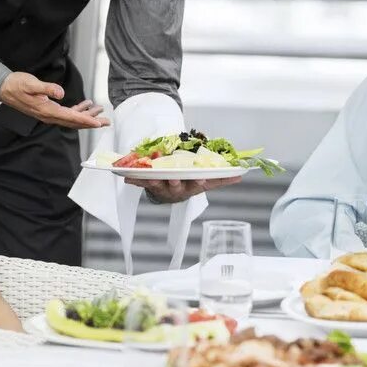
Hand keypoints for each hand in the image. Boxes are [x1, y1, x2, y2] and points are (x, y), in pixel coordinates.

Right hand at [0, 71, 108, 128]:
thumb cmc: (17, 84)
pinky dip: (77, 110)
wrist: (3, 88)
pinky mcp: (47, 109)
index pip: (70, 118)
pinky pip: (66, 113)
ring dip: (86, 116)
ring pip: (71, 118)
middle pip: (74, 122)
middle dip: (91, 122)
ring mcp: (48, 114)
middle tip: (107, 122)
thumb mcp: (31, 83)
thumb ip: (47, 88)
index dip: (85, 120)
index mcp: (46, 110)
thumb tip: (61, 93)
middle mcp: (49, 115)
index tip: (98, 123)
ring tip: (100, 112)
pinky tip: (85, 105)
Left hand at [123, 176, 242, 203]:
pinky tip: (125, 177)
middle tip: (173, 176)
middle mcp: (176, 189)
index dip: (198, 183)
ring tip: (147, 173)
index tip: (200, 180)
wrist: (170, 193)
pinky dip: (134, 180)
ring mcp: (162, 188)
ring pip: (157, 183)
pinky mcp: (149, 185)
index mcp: (191, 187)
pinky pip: (141, 183)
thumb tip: (241, 175)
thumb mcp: (205, 182)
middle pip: (176, 185)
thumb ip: (221, 179)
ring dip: (151, 178)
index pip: (197, 185)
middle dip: (175, 181)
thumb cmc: (189, 183)